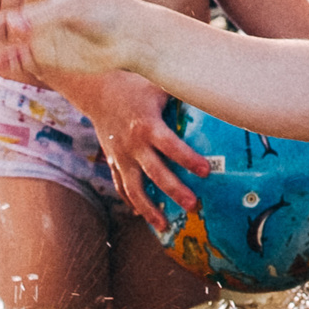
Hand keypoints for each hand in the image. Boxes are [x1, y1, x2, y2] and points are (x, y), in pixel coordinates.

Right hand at [0, 0, 138, 79]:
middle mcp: (36, 3)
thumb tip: (10, 27)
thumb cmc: (106, 12)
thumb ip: (40, 17)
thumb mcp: (73, 8)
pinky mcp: (44, 53)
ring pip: (4, 29)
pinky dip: (5, 60)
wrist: (130, 39)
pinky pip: (17, 56)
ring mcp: (38, 28)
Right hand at [67, 70, 209, 234]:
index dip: (187, 159)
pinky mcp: (113, 160)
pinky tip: (142, 214)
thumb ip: (182, 92)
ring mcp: (121, 156)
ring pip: (134, 188)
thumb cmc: (134, 84)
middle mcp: (133, 145)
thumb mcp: (158, 83)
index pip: (170, 146)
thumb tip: (213, 93)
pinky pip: (121, 185)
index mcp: (147, 126)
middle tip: (193, 205)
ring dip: (149, 208)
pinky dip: (131, 201)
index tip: (206, 171)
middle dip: (174, 190)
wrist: (96, 88)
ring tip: (164, 226)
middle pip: (155, 172)